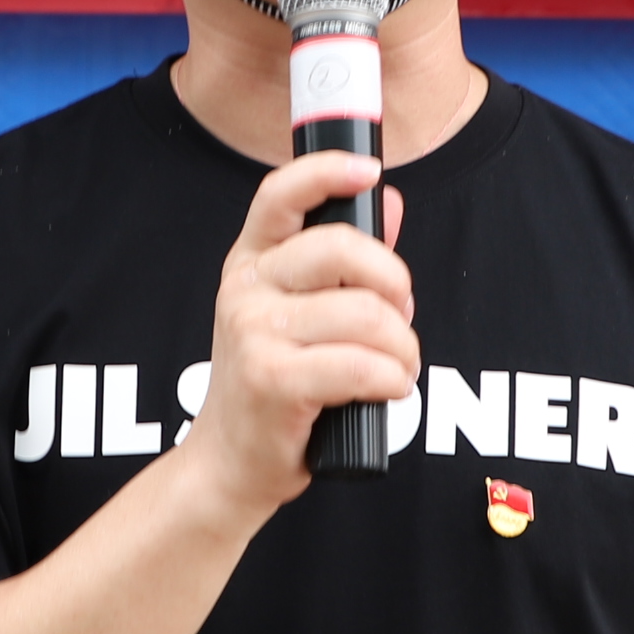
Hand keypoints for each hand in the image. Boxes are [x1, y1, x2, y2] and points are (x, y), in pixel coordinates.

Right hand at [181, 150, 412, 509]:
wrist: (231, 462)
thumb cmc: (274, 383)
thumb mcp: (299, 314)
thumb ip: (345, 261)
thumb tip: (390, 202)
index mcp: (251, 262)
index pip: (279, 195)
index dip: (326, 173)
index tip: (369, 171)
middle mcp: (246, 290)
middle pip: (342, 250)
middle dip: (394, 283)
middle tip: (401, 315)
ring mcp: (255, 333)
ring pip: (365, 315)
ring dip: (403, 347)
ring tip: (400, 367)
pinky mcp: (273, 380)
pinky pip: (361, 366)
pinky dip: (392, 380)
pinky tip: (390, 389)